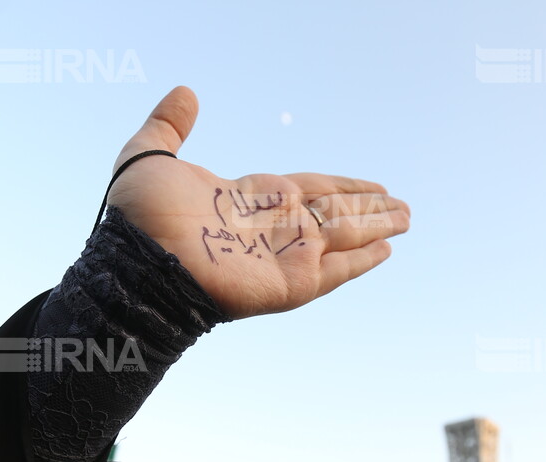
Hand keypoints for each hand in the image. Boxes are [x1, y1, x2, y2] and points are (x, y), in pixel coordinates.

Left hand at [105, 87, 410, 319]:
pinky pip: (337, 270)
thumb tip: (185, 93)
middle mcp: (274, 227)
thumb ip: (169, 125)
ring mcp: (285, 256)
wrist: (139, 259)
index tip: (373, 184)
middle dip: (370, 208)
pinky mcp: (291, 283)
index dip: (343, 185)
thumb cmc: (140, 215)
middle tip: (403, 205)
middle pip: (336, 212)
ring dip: (377, 226)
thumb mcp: (149, 154)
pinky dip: (362, 261)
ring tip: (407, 218)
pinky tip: (386, 250)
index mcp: (251, 198)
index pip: (312, 187)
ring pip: (345, 235)